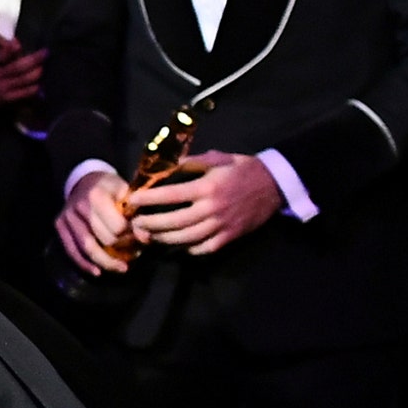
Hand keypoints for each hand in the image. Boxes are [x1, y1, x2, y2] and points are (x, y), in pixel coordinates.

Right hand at [0, 26, 46, 120]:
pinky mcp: (2, 98)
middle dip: (33, 60)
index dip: (9, 49)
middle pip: (16, 67)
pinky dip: (31, 90)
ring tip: (43, 67)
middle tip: (46, 52)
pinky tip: (39, 85)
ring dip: (35, 74)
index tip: (17, 44)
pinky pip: (20, 94)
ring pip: (21, 80)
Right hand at [53, 171, 132, 274]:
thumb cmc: (110, 188)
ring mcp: (67, 217)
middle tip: (134, 251)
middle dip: (122, 248)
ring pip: (87, 248)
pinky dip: (84, 264)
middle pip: (103, 239)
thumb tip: (144, 236)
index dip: (130, 235)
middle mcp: (79, 206)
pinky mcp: (59, 225)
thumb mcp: (126, 190)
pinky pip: (71, 250)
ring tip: (122, 268)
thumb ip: (136, 211)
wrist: (84, 180)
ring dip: (106, 262)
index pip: (117, 227)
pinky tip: (98, 272)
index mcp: (97, 195)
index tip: (138, 236)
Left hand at [127, 150, 282, 254]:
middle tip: (135, 223)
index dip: (149, 198)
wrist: (274, 185)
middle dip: (151, 224)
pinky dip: (188, 249)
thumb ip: (190, 162)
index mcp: (207, 187)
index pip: (171, 195)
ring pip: (187, 238)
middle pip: (175, 222)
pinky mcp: (230, 237)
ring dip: (164, 239)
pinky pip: (205, 248)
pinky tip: (176, 245)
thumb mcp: (216, 158)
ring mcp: (222, 226)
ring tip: (149, 236)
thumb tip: (164, 165)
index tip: (132, 200)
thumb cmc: (241, 168)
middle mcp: (212, 209)